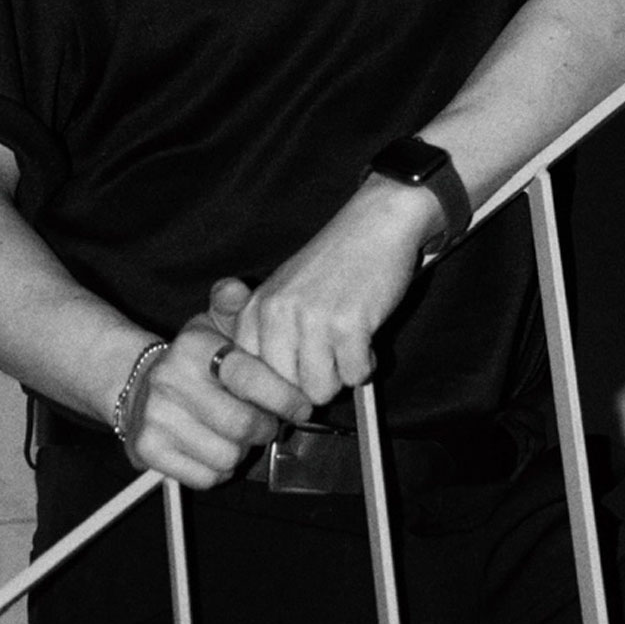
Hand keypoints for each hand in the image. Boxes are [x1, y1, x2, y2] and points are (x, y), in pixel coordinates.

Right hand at [124, 308, 311, 487]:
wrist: (138, 383)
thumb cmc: (194, 358)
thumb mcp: (213, 323)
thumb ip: (232, 303)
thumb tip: (236, 288)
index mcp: (193, 346)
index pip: (248, 377)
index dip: (283, 396)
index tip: (300, 406)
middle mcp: (170, 380)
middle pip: (242, 424)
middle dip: (264, 428)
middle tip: (266, 422)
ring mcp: (156, 417)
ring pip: (227, 456)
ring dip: (241, 450)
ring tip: (235, 433)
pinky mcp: (148, 450)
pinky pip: (205, 477)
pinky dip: (218, 470)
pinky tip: (213, 447)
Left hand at [210, 174, 438, 405]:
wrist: (375, 224)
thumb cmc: (334, 262)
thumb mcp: (285, 291)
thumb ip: (271, 336)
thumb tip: (274, 399)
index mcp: (256, 307)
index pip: (250, 376)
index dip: (277, 388)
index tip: (296, 381)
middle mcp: (277, 314)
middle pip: (286, 391)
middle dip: (312, 382)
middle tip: (330, 355)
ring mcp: (311, 319)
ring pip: (320, 391)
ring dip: (341, 375)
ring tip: (347, 343)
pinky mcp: (347, 324)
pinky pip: (355, 376)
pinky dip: (366, 364)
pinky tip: (366, 336)